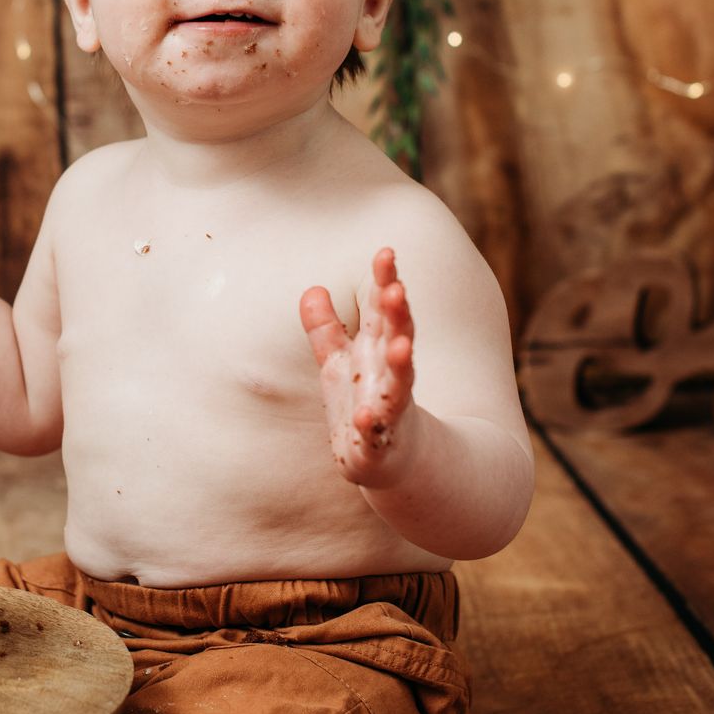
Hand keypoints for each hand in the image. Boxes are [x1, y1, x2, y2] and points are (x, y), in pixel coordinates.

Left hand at [300, 247, 416, 488]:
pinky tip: (366, 416)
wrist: (395, 461)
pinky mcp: (381, 441)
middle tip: (396, 287)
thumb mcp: (338, 362)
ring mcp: (389, 406)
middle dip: (397, 313)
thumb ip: (325, 328)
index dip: (385, 282)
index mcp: (377, 348)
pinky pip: (377, 431)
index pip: (382, 309)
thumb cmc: (364, 402)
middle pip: (396, 336)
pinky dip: (373, 424)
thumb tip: (312, 288)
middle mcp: (388, 372)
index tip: (386, 252)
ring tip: (401, 343)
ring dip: (401, 361)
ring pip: (400, 380)